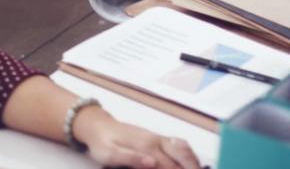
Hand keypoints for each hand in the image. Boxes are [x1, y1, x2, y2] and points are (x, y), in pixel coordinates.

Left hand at [75, 110, 200, 168]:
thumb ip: (130, 159)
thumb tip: (152, 164)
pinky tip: (190, 163)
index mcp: (145, 147)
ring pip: (183, 148)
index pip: (169, 166)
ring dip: (193, 161)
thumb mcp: (109, 155)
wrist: (97, 125)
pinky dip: (188, 153)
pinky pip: (178, 143)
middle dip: (191, 168)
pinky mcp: (156, 137)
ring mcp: (157, 137)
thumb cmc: (102, 143)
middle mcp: (155, 140)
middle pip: (182, 156)